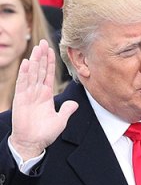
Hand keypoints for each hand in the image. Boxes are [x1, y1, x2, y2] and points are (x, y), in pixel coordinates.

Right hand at [10, 39, 77, 160]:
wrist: (32, 142)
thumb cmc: (45, 133)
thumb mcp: (60, 121)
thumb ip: (67, 110)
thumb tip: (75, 103)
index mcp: (46, 95)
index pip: (48, 75)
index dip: (50, 63)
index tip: (51, 50)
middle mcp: (37, 92)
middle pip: (40, 70)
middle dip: (42, 56)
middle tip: (43, 42)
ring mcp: (28, 94)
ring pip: (32, 74)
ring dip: (34, 61)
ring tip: (37, 48)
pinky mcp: (21, 99)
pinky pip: (23, 84)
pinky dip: (25, 73)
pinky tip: (27, 63)